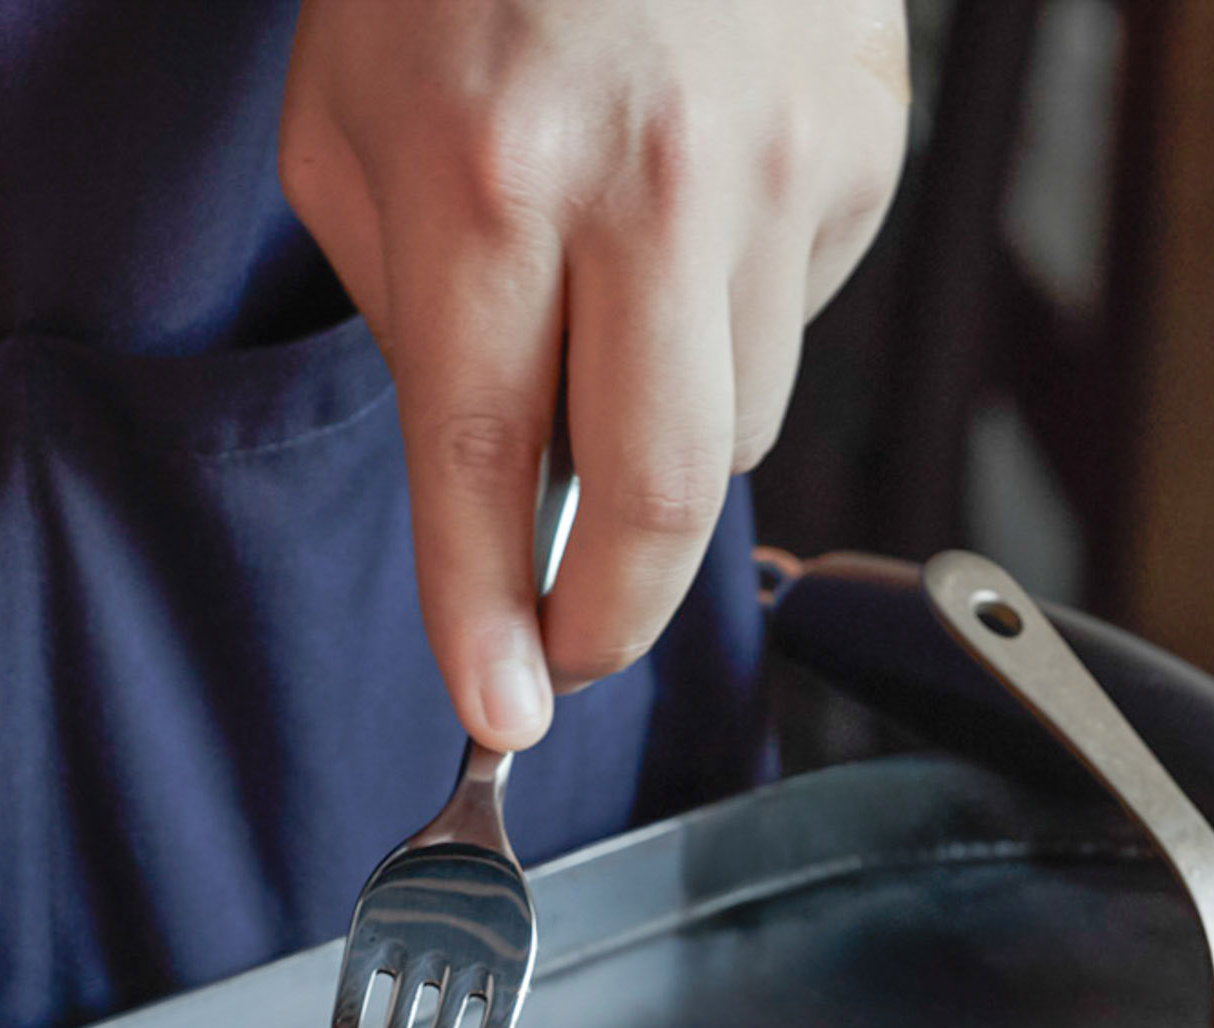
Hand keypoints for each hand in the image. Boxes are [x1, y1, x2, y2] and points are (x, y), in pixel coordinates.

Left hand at [284, 0, 908, 748]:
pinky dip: (728, 322)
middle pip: (662, 494)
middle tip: (566, 645)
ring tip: (603, 334)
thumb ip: (412, 320)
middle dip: (610, 614)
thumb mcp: (353, 127)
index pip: (490, 461)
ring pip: (739, 424)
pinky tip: (682, 223)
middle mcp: (648, 178)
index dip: (489, 618)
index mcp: (488, 175)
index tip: (500, 714)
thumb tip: (494, 502)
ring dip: (662, 439)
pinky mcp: (860, 148)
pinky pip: (794, 321)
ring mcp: (775, 163)